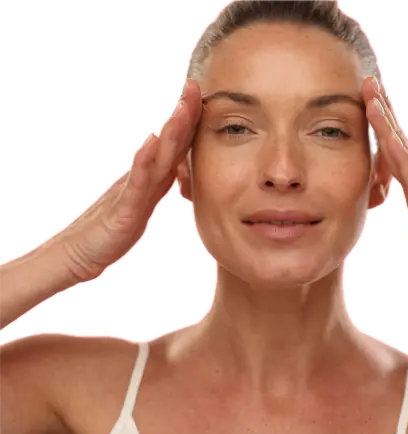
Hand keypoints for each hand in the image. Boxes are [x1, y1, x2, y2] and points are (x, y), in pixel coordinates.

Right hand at [57, 79, 201, 282]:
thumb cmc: (112, 230)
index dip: (190, 122)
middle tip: (195, 85)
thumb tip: (176, 172)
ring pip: (156, 156)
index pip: (175, 147)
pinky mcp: (124, 208)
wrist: (81, 251)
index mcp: (150, 178)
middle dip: (184, 114)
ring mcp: (131, 190)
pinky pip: (137, 182)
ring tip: (183, 106)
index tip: (205, 97)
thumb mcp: (141, 205)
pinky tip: (153, 142)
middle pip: (167, 143)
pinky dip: (146, 161)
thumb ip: (156, 185)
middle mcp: (141, 177)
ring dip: (171, 130)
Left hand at [363, 76, 407, 290]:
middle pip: (398, 135)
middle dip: (381, 107)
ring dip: (383, 119)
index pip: (398, 144)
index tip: (370, 97)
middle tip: (367, 79)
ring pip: (400, 146)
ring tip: (370, 93)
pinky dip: (393, 150)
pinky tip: (385, 137)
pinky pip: (406, 172)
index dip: (384, 120)